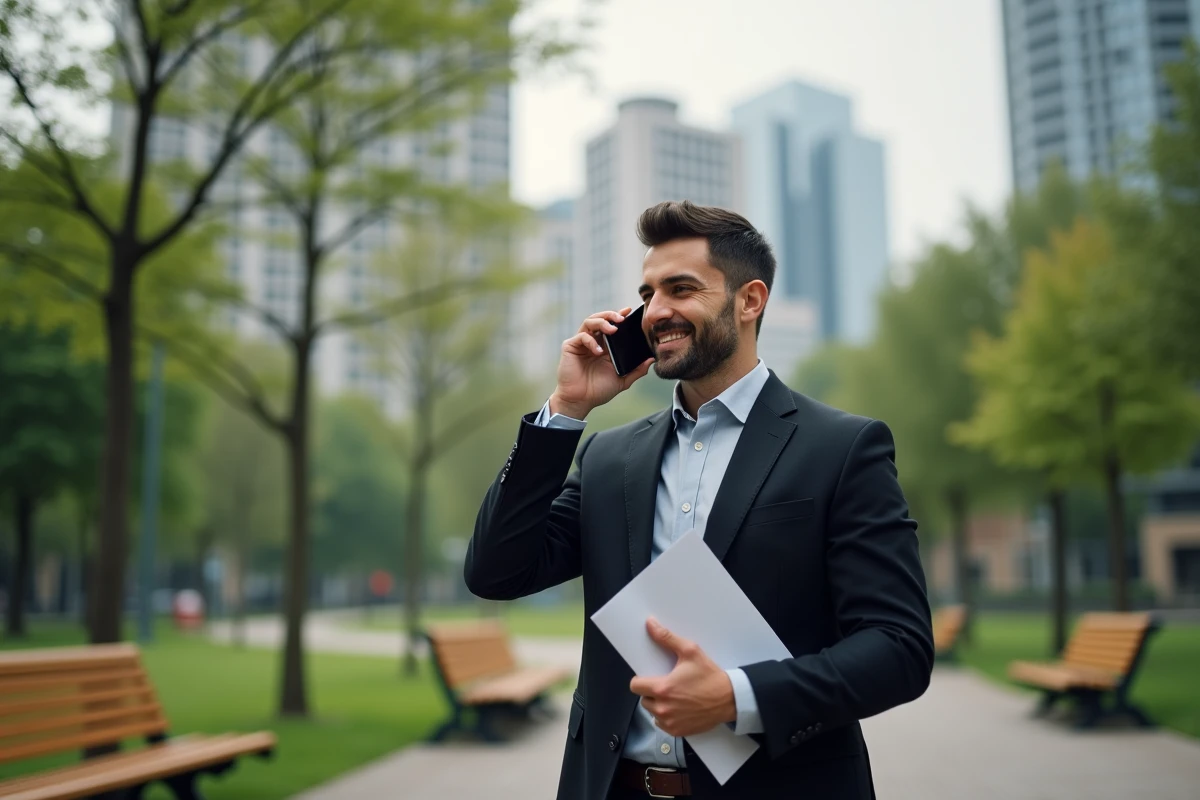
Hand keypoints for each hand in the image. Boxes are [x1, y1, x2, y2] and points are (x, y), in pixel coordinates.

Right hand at [549, 308, 652, 418]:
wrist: (580, 401)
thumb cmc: (598, 391)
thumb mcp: (622, 381)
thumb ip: (637, 371)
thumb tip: (652, 360)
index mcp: (605, 346)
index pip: (612, 325)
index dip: (619, 316)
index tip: (629, 311)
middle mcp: (593, 341)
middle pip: (600, 318)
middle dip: (610, 315)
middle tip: (621, 318)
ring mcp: (581, 343)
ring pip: (589, 322)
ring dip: (602, 322)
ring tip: (612, 329)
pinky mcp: (570, 347)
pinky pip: (581, 336)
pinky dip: (591, 341)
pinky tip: (598, 351)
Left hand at [629, 618, 735, 736]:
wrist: (729, 698)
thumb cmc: (710, 676)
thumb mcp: (690, 651)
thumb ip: (667, 638)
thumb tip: (650, 624)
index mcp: (663, 688)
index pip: (635, 686)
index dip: (640, 680)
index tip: (649, 677)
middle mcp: (663, 708)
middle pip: (643, 700)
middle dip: (651, 692)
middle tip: (667, 685)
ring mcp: (670, 722)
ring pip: (652, 713)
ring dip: (658, 705)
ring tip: (674, 697)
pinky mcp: (678, 731)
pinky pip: (662, 724)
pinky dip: (667, 717)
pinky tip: (679, 708)